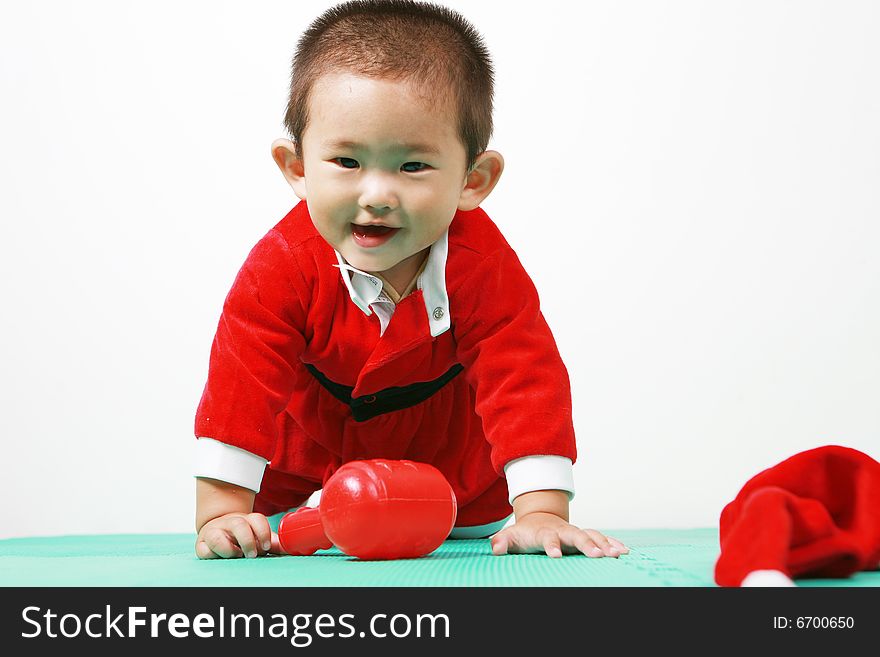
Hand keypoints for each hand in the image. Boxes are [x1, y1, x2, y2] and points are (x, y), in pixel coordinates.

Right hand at [195, 512, 284, 558]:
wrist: (218, 527)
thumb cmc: (242, 534)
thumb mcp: (258, 536)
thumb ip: (273, 542)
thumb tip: (290, 549)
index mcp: (247, 520)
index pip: (257, 519)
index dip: (263, 532)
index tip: (267, 546)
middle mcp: (230, 523)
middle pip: (238, 525)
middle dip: (247, 540)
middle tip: (252, 554)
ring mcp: (214, 532)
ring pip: (216, 536)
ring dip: (227, 548)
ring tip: (236, 556)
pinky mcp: (202, 544)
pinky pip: (203, 550)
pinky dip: (211, 554)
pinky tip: (219, 557)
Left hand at [490, 512, 629, 558]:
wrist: (539, 518)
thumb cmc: (525, 532)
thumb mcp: (511, 536)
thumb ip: (503, 541)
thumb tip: (496, 547)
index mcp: (545, 532)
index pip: (548, 538)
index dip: (552, 546)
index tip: (556, 556)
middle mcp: (564, 531)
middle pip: (576, 536)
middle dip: (587, 544)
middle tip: (597, 555)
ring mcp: (576, 532)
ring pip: (593, 535)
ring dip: (605, 544)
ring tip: (617, 554)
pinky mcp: (586, 536)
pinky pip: (602, 538)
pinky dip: (613, 543)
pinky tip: (625, 551)